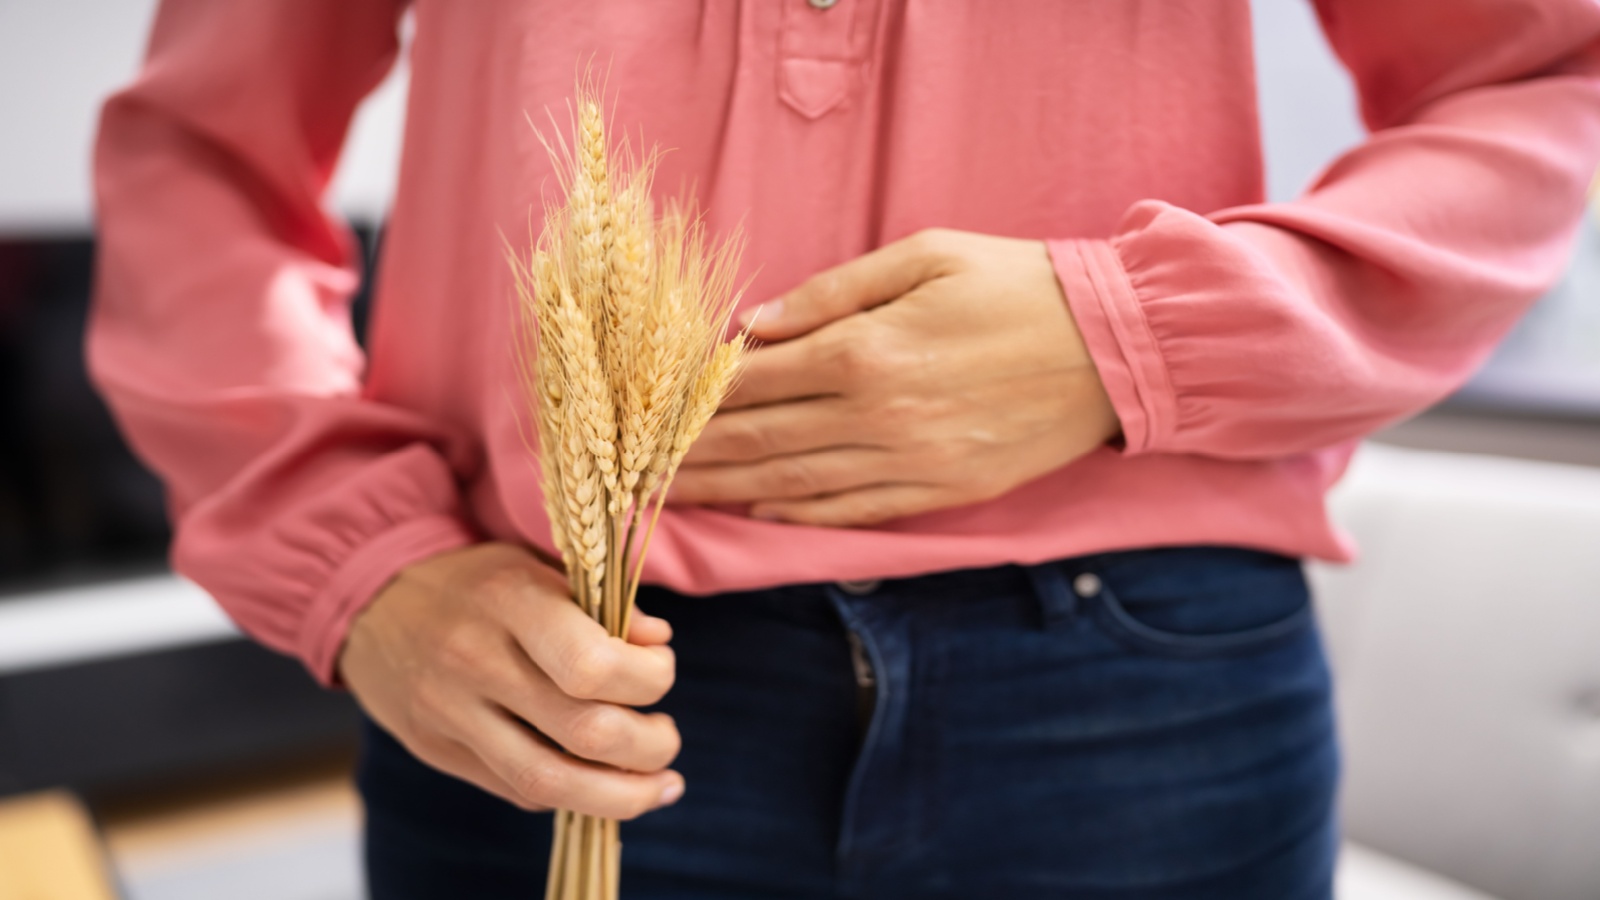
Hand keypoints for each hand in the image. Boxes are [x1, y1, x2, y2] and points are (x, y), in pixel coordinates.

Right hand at [337, 542, 682, 818]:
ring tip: (658, 784)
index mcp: (508, 600)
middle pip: (583, 731)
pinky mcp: (436, 751)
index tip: (661, 670)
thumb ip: (600, 602)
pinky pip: (517, 790)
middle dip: (649, 745)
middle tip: (667, 736)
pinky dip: (572, 795)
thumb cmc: (475, 582)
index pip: (592, 665)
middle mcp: (475, 660)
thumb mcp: (535, 566)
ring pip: (549, 781)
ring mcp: (450, 713)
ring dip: (622, 795)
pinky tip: (602, 784)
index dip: (649, 679)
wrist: (371, 601)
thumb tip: (658, 642)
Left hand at [669, 228, 1119, 525]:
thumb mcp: (925, 255)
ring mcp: (910, 464)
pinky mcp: (941, 493)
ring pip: (793, 483)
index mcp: (867, 351)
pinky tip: (756, 511)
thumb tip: (755, 324)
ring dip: (725, 491)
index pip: (753, 380)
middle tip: (627, 466)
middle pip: (759, 439)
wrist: (1117, 347)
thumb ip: (832, 292)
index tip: (642, 405)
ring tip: (669, 496)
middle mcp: (878, 417)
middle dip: (687, 453)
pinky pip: (852, 512)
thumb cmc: (1020, 284)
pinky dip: (796, 514)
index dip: (691, 396)